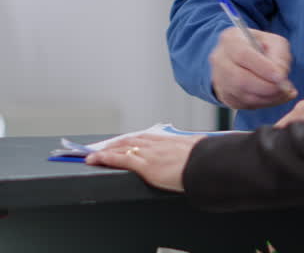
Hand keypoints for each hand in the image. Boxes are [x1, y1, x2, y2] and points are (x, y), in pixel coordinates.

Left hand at [85, 133, 201, 191]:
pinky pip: (120, 159)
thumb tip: (202, 152)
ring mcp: (150, 153)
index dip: (132, 139)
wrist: (208, 166)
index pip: (146, 138)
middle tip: (103, 147)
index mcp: (172, 141)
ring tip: (93, 154)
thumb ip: (196, 151)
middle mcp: (159, 144)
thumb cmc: (208, 161)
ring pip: (123, 147)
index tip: (124, 141)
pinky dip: (105, 158)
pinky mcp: (145, 165)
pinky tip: (94, 159)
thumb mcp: (202, 151)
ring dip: (106, 149)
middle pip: (132, 140)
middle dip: (115, 143)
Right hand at [210, 27, 296, 109]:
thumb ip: (279, 56)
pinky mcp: (224, 96)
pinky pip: (244, 105)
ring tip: (285, 93)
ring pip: (242, 95)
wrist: (242, 56)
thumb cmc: (260, 46)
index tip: (281, 77)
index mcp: (231, 40)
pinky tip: (276, 97)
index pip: (243, 55)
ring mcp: (219, 80)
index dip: (263, 68)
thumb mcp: (274, 42)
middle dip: (267, 87)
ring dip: (268, 98)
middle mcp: (220, 60)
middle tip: (285, 88)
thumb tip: (280, 76)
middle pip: (240, 80)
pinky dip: (264, 103)